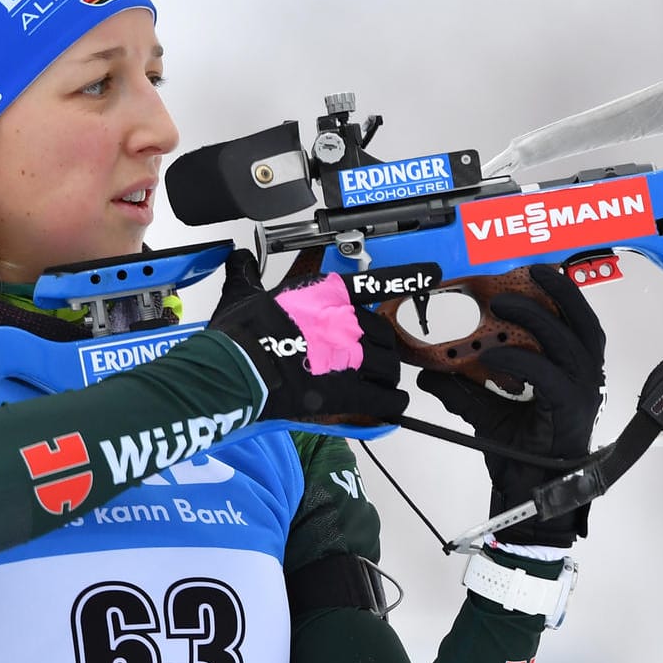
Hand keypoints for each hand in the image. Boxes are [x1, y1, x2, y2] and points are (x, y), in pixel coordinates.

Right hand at [208, 251, 409, 422]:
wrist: (232, 371)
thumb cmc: (235, 334)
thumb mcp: (239, 294)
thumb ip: (245, 274)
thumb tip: (239, 257)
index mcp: (323, 294)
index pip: (375, 282)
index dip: (407, 277)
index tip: (431, 273)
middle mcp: (343, 321)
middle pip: (382, 334)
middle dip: (382, 347)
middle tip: (374, 358)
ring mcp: (348, 356)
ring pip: (387, 366)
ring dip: (387, 376)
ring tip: (381, 384)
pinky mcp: (346, 391)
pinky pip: (384, 398)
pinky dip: (393, 403)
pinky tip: (394, 405)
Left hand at [417, 265, 605, 546]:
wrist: (528, 499)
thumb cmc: (521, 456)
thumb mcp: (486, 412)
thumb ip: (463, 389)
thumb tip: (429, 373)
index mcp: (573, 373)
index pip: (576, 322)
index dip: (562, 293)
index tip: (537, 271)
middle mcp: (585, 380)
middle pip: (583, 323)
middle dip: (560, 292)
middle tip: (529, 272)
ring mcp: (581, 395)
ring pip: (568, 342)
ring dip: (537, 316)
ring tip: (503, 303)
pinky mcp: (568, 411)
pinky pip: (546, 374)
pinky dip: (518, 360)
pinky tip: (492, 354)